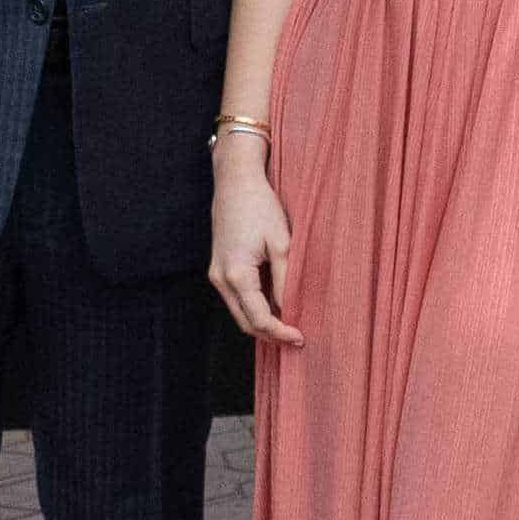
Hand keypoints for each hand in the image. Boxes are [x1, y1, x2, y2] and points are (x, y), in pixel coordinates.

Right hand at [208, 154, 302, 345]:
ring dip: (262, 322)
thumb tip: (291, 310)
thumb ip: (286, 280)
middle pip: (246, 323)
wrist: (235, 180)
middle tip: (296, 339)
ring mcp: (217, 274)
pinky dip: (254, 306)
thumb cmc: (260, 206)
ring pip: (240, 312)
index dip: (281, 333)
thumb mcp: (281, 244)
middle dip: (271, 335)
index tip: (301, 338)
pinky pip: (237, 297)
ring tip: (289, 324)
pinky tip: (275, 304)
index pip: (259, 319)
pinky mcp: (219, 267)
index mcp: (237, 275)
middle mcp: (221, 279)